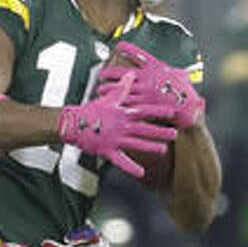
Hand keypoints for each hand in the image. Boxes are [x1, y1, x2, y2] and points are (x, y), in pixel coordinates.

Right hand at [57, 73, 177, 178]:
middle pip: (144, 128)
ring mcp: (114, 138)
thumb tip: (131, 73)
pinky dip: (131, 167)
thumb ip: (122, 88)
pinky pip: (120, 160)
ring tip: (163, 150)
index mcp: (122, 112)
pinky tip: (141, 173)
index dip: (157, 111)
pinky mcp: (107, 150)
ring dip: (150, 147)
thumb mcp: (108, 98)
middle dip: (160, 131)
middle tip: (174, 134)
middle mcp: (121, 125)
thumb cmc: (92, 111)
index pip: (143, 110)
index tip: (171, 111)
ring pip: (136, 143)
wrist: (72, 123)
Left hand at [97, 41, 205, 128]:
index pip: (139, 54)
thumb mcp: (180, 75)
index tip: (118, 45)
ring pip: (120, 88)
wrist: (189, 109)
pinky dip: (115, 101)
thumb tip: (172, 67)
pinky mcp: (143, 104)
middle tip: (101, 74)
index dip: (127, 48)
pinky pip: (125, 101)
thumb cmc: (186, 92)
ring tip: (99, 90)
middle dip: (109, 72)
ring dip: (108, 89)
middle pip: (122, 72)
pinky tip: (107, 102)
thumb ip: (172, 69)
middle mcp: (148, 77)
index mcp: (156, 66)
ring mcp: (144, 91)